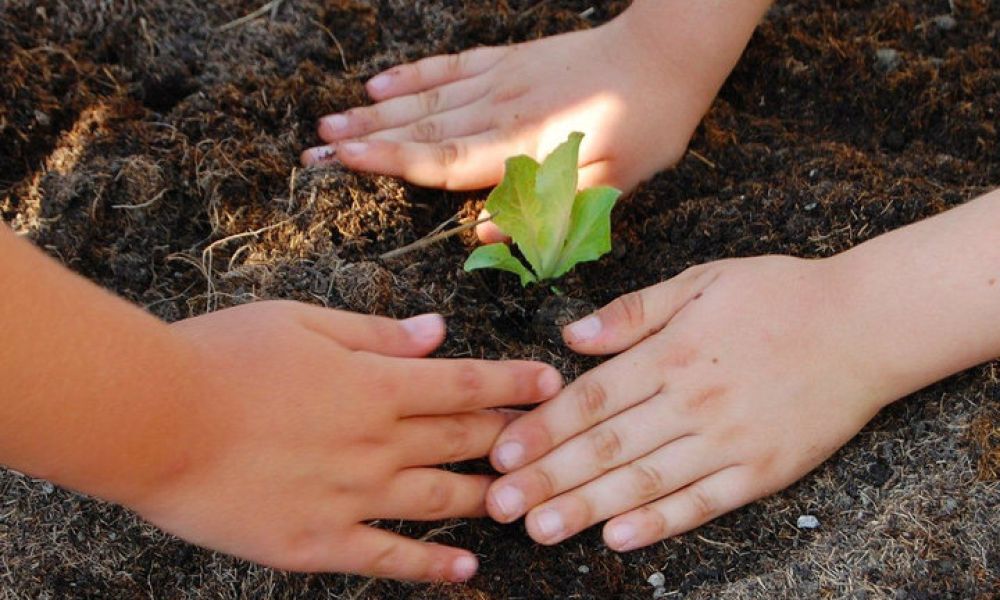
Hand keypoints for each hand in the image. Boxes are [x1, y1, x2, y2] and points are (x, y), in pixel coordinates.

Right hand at [129, 301, 562, 580]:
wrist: (153, 419)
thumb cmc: (223, 356)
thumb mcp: (301, 322)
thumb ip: (376, 333)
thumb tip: (437, 332)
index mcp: (376, 385)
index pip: (466, 385)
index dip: (515, 384)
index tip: (553, 384)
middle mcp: (378, 444)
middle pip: (464, 442)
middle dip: (514, 438)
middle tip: (552, 441)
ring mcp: (353, 498)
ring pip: (442, 501)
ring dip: (489, 499)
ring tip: (525, 500)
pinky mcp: (319, 544)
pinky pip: (390, 559)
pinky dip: (433, 566)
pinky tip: (467, 570)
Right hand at [301, 2, 739, 241]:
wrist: (665, 56)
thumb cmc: (645, 128)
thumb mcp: (610, 185)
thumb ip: (549, 211)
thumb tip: (483, 235)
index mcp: (521, 146)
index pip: (442, 158)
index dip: (390, 161)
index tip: (342, 161)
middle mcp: (500, 110)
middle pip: (420, 128)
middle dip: (364, 141)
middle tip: (313, 151)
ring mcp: (501, 80)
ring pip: (426, 98)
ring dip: (376, 111)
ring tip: (329, 121)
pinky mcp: (509, 60)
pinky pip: (452, 67)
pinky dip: (414, 74)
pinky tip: (382, 82)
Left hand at [483, 256, 896, 549]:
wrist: (866, 324)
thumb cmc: (778, 296)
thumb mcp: (702, 281)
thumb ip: (633, 312)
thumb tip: (571, 336)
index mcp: (672, 353)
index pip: (592, 399)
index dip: (542, 429)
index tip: (499, 452)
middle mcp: (693, 400)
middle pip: (606, 446)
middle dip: (547, 478)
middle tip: (498, 505)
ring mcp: (729, 440)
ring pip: (644, 481)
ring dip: (586, 507)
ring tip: (539, 528)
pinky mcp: (763, 471)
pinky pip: (703, 502)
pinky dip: (660, 522)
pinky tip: (618, 537)